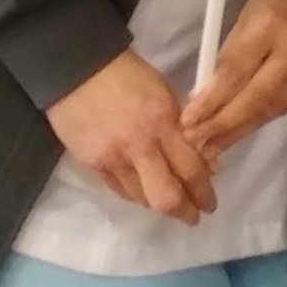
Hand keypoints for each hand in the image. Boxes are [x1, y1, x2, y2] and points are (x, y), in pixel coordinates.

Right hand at [47, 48, 215, 219]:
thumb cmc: (128, 75)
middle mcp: (140, 146)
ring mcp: (113, 159)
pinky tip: (144, 191)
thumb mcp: (164, 93)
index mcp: (163, 122)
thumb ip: (182, 128)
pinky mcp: (93, 165)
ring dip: (159, 204)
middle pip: (166, 197)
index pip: (191, 169)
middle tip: (193, 216)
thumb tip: (203, 162)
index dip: (204, 193)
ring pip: (142, 199)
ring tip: (169, 202)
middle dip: (184, 212)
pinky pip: (120, 191)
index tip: (210, 203)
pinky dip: (136, 195)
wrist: (76, 69)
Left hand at [179, 0, 286, 152]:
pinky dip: (259, 121)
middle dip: (223, 124)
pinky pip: (284, 107)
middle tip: (197, 143)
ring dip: (239, 130)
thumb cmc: (272, 2)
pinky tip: (240, 131)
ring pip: (271, 108)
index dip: (211, 100)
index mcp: (269, 24)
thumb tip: (201, 99)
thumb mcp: (242, 18)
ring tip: (212, 146)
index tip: (188, 122)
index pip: (236, 71)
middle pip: (256, 97)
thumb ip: (226, 58)